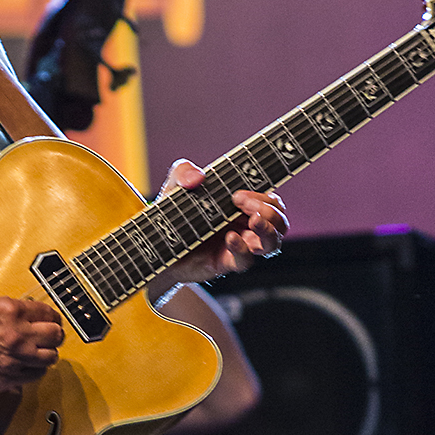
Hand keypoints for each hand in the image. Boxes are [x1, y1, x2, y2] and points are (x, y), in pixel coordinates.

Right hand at [0, 295, 64, 392]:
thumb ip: (10, 311)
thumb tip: (25, 316)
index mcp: (11, 311)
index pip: (49, 314)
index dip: (52, 319)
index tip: (52, 322)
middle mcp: (17, 334)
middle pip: (56, 336)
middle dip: (54, 336)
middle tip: (50, 338)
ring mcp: (13, 358)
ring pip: (50, 358)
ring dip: (46, 355)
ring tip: (38, 354)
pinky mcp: (7, 378)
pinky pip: (34, 376)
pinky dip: (33, 371)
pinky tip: (26, 367)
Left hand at [159, 159, 286, 283]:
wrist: (155, 246)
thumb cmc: (171, 215)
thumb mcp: (174, 186)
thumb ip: (183, 171)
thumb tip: (199, 177)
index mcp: (241, 207)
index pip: (271, 202)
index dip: (265, 197)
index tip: (238, 193)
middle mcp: (244, 226)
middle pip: (280, 222)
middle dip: (269, 211)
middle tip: (240, 202)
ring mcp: (238, 246)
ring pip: (272, 243)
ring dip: (268, 230)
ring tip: (253, 220)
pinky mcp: (226, 262)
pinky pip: (246, 261)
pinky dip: (243, 249)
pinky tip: (230, 238)